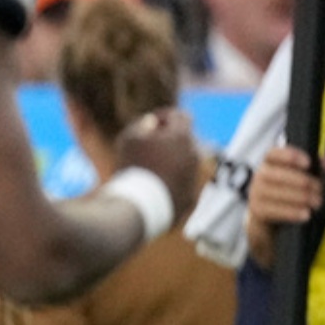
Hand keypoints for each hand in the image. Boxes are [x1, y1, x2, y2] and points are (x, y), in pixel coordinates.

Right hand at [114, 107, 200, 223]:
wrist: (139, 207)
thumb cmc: (133, 168)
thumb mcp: (130, 138)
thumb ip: (142, 124)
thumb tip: (152, 123)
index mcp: (182, 136)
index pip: (180, 117)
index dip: (164, 117)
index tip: (149, 124)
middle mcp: (194, 155)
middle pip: (183, 141)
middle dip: (168, 141)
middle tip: (145, 149)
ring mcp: (194, 177)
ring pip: (183, 164)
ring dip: (169, 163)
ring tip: (146, 172)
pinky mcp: (190, 198)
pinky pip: (181, 186)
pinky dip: (170, 184)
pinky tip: (151, 189)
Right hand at [247, 144, 324, 227]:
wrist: (268, 217)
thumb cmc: (289, 191)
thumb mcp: (304, 176)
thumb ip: (318, 167)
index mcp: (270, 162)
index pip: (273, 153)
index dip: (290, 156)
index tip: (308, 163)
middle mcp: (260, 175)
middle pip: (278, 175)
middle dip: (302, 182)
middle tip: (319, 189)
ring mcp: (256, 193)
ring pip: (277, 193)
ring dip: (300, 198)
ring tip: (317, 202)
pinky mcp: (257, 210)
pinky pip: (275, 210)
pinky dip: (292, 213)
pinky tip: (306, 214)